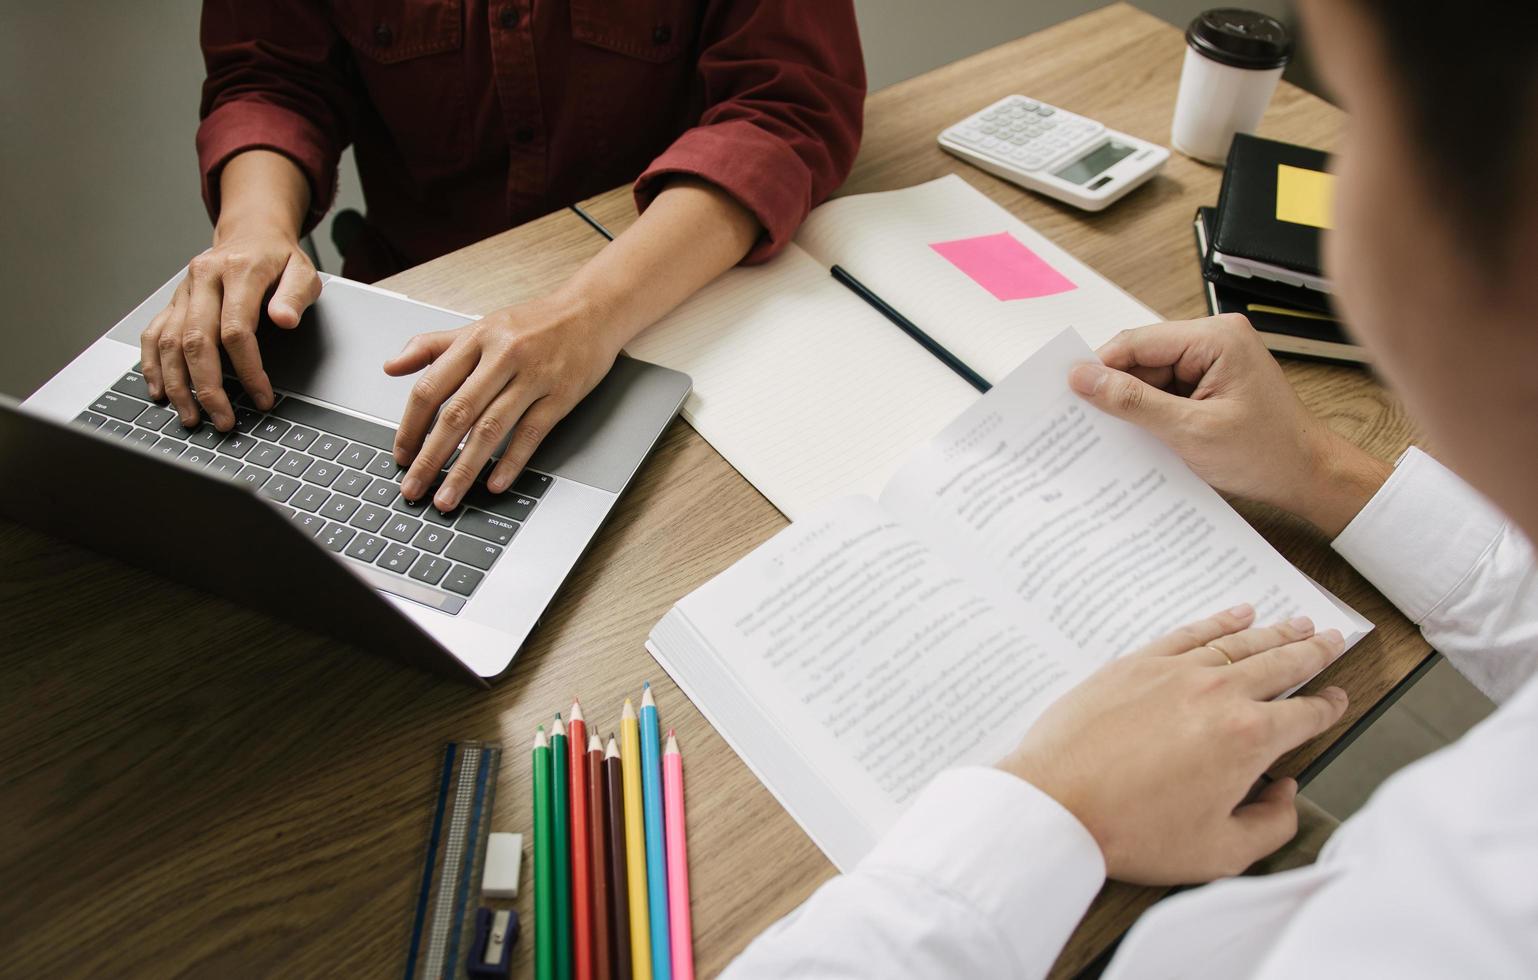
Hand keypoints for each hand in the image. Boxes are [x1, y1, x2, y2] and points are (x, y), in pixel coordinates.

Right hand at [140, 223, 319, 429]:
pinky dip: (152, 364)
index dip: (249, 369)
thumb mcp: (303, 270)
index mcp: (237, 271)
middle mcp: (203, 278)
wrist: (251, 233)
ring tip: (191, 416)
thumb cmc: (279, 258)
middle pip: (197, 341)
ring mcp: (183, 290)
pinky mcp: (173, 301)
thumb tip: (285, 319)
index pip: (236, 330)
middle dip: (208, 386)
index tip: (262, 397)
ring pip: (169, 342)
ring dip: (178, 384)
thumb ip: (296, 295)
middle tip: (222, 420)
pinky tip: (159, 391)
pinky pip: (153, 333)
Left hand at [385, 293, 624, 510]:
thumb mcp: (480, 327)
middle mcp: (502, 356)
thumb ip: (433, 347)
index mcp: (476, 339)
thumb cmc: (534, 323)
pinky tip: (494, 483)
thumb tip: (391, 366)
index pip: (431, 387)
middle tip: (414, 488)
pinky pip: (531, 434)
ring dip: (465, 469)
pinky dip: (511, 462)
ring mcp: (534, 376)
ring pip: (491, 429)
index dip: (411, 426)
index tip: (401, 455)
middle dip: (430, 457)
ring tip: (448, 497)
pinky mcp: (561, 395)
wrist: (591, 312)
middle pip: (457, 414)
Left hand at [999, 604, 1348, 883]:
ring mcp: (1175, 672)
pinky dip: (1219, 621)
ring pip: (1239, 642)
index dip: (1327, 708)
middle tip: (1333, 639)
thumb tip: (1284, 793)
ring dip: (1275, 632)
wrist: (1058, 803)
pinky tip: (1239, 613)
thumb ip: (1272, 825)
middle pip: (1279, 665)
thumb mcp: (1221, 853)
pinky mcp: (1136, 664)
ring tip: (1299, 623)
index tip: (1337, 700)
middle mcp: (1218, 695)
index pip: (1304, 716)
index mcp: (1247, 740)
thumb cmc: (1133, 832)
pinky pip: (1190, 633)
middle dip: (1312, 652)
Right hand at [1067, 315, 1389, 536]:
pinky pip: (1168, 389)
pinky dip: (1153, 411)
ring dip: (1136, 404)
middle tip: (1091, 422)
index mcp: (1216, 338)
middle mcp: (1215, 339)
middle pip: (1142, 357)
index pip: (1137, 342)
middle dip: (1118, 389)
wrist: (1310, 476)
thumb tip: (1083, 378)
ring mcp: (1215, 359)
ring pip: (1151, 375)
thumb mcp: (1190, 430)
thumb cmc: (1266, 453)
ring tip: (1123, 435)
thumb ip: (1133, 402)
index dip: (1101, 367)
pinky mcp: (1213, 381)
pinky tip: (1146, 435)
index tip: (1070, 392)